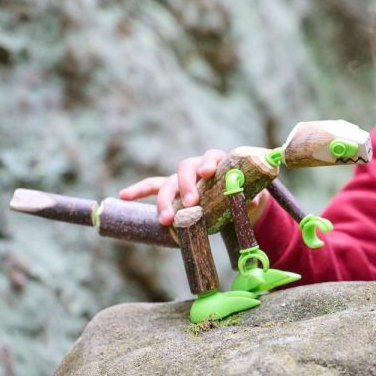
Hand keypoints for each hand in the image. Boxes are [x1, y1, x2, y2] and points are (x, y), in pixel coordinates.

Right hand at [119, 149, 268, 226]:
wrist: (238, 199)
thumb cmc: (244, 194)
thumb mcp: (251, 195)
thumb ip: (251, 197)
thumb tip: (251, 201)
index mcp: (217, 161)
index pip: (211, 156)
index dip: (209, 162)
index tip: (208, 172)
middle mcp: (197, 166)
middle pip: (186, 169)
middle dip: (186, 185)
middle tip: (191, 203)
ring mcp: (182, 177)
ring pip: (168, 182)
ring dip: (164, 199)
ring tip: (166, 219)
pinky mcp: (172, 189)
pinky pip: (152, 186)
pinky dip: (138, 191)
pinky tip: (123, 196)